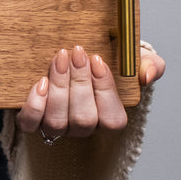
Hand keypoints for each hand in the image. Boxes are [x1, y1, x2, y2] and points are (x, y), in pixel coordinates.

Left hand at [16, 44, 164, 138]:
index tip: (97, 59)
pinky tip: (39, 82)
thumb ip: (150, 64)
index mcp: (107, 117)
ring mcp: (56, 126)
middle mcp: (82, 126)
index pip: (112, 119)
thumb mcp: (131, 59)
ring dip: (58, 88)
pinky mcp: (32, 120)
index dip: (104, 90)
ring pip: (57, 122)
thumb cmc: (101, 62)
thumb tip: (146, 75)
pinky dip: (34, 105)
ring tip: (58, 59)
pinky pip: (30, 124)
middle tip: (76, 53)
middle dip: (79, 83)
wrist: (68, 59)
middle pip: (84, 119)